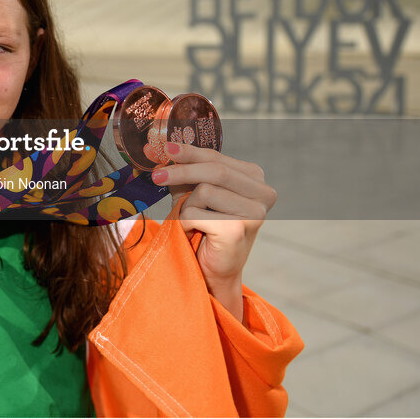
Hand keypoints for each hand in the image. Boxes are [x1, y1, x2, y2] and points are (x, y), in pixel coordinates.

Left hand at [148, 141, 276, 320]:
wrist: (214, 270)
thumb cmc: (204, 227)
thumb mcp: (195, 192)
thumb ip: (184, 170)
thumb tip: (159, 149)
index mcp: (254, 178)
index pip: (218, 157)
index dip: (190, 151)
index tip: (166, 147)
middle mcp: (262, 192)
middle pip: (215, 170)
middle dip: (180, 170)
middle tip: (156, 175)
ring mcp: (254, 212)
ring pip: (204, 191)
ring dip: (187, 207)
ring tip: (194, 222)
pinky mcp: (239, 229)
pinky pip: (196, 213)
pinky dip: (187, 223)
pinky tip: (197, 234)